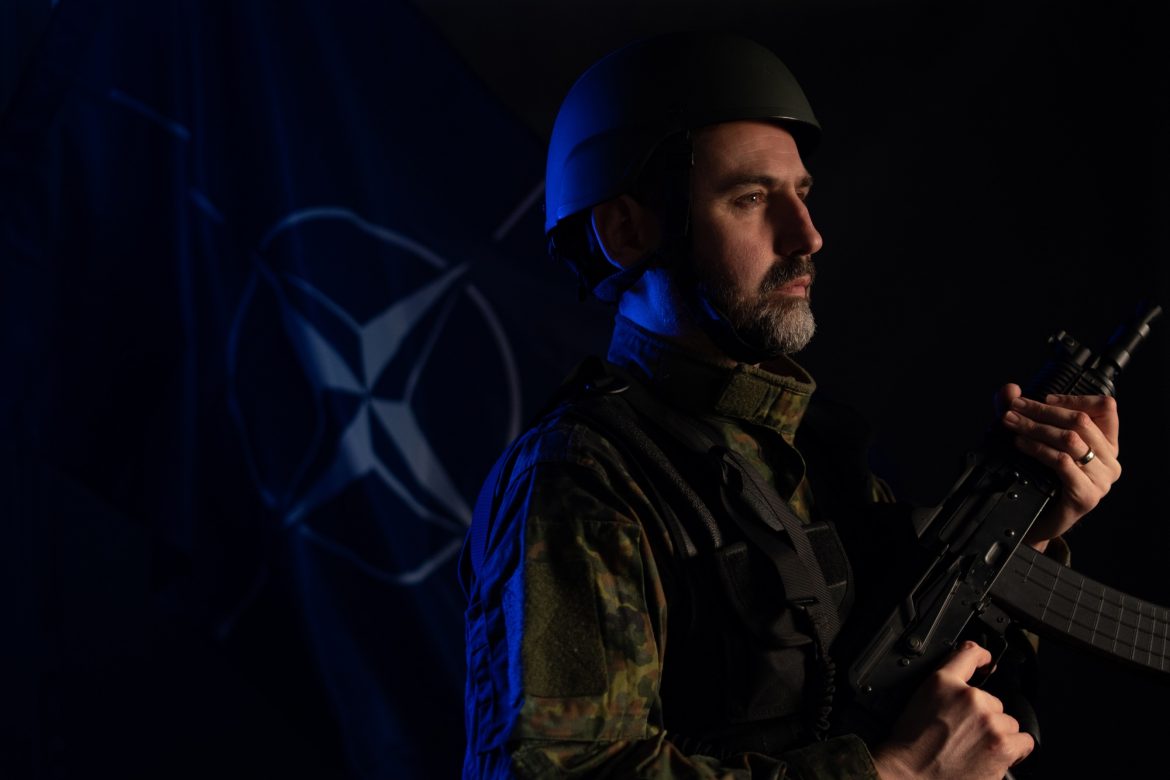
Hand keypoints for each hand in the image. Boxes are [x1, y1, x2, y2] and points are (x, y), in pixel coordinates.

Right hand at [872, 641, 1033, 779]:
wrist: (911, 775)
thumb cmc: (911, 745)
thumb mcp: (919, 702)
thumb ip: (944, 688)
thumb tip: (967, 683)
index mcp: (943, 682)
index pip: (969, 654)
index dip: (981, 656)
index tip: (986, 661)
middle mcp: (969, 697)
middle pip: (994, 702)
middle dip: (984, 717)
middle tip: (965, 734)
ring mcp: (988, 722)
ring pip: (1008, 723)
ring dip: (997, 734)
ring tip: (975, 748)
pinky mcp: (1003, 746)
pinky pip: (1023, 741)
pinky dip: (1014, 749)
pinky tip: (993, 755)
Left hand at [996, 382, 1120, 548]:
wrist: (1037, 520)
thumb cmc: (1040, 479)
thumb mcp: (1034, 440)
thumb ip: (1022, 413)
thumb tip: (1009, 389)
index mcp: (1106, 443)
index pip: (1106, 407)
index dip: (1075, 398)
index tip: (1045, 398)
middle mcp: (1110, 460)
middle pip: (1081, 421)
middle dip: (1042, 411)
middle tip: (1013, 407)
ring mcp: (1101, 479)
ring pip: (1070, 439)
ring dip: (1035, 427)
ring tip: (1011, 423)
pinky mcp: (1086, 495)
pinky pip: (1062, 462)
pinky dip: (1038, 449)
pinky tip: (1020, 444)